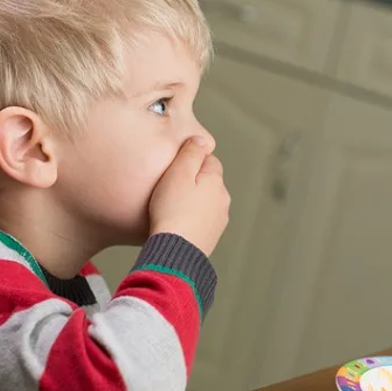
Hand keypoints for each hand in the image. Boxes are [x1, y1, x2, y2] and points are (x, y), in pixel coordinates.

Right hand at [149, 136, 229, 255]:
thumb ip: (191, 153)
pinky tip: (176, 223)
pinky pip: (201, 220)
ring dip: (192, 201)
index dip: (190, 161)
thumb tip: (202, 139)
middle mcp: (223, 199)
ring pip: (205, 201)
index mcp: (216, 181)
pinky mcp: (211, 236)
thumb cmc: (172, 211)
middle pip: (208, 181)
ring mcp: (219, 219)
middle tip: (169, 188)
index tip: (174, 168)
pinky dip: (191, 218)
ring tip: (170, 208)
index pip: (209, 159)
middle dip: (192, 181)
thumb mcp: (178, 173)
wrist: (175, 251)